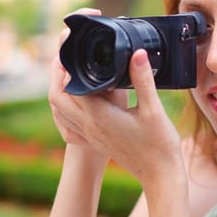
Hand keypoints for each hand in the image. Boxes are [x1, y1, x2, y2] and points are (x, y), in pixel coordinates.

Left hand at [48, 9, 182, 183]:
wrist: (160, 175)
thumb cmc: (159, 145)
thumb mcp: (154, 109)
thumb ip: (143, 80)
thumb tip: (137, 52)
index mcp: (98, 115)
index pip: (71, 82)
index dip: (70, 59)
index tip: (76, 42)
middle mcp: (88, 125)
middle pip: (56, 95)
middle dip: (57, 72)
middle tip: (69, 53)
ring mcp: (89, 134)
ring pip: (59, 109)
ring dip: (59, 88)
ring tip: (72, 69)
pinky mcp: (94, 139)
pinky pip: (69, 121)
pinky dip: (67, 105)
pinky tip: (81, 97)